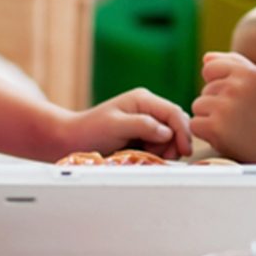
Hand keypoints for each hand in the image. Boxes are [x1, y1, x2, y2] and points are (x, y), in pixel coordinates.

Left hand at [63, 88, 192, 159]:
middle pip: (176, 125)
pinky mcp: (142, 135)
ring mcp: (146, 122)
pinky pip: (160, 145)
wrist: (71, 139)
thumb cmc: (90, 130)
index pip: (173, 113)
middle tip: (160, 156)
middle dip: (173, 142)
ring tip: (146, 155)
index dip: (182, 132)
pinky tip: (143, 156)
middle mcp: (147, 108)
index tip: (183, 151)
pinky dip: (157, 153)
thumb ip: (143, 126)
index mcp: (143, 99)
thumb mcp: (116, 126)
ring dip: (164, 150)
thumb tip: (167, 132)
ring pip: (170, 137)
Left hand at [191, 51, 255, 162]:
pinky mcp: (216, 127)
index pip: (210, 68)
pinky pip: (195, 124)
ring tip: (232, 125)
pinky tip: (224, 135)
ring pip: (198, 105)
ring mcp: (224, 107)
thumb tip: (205, 57)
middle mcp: (235, 87)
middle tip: (239, 116)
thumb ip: (235, 63)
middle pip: (205, 89)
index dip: (217, 82)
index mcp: (247, 72)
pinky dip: (205, 132)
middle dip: (216, 102)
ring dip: (209, 117)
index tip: (231, 96)